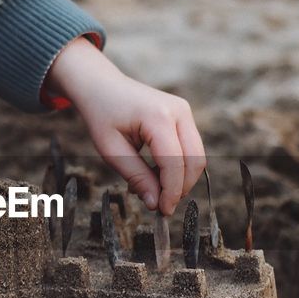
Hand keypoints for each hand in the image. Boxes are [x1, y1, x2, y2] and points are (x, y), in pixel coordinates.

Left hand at [44, 37, 205, 214]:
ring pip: (196, 156)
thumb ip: (136, 176)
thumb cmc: (102, 115)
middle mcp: (178, 111)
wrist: (102, 86)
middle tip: (160, 205)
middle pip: (195, 160)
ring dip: (179, 179)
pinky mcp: (184, 115)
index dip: (171, 191)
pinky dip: (177, 167)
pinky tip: (154, 173)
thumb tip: (156, 204)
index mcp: (157, 116)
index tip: (162, 211)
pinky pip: (190, 148)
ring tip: (150, 187)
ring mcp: (184, 111)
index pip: (175, 162)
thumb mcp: (111, 150)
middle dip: (181, 187)